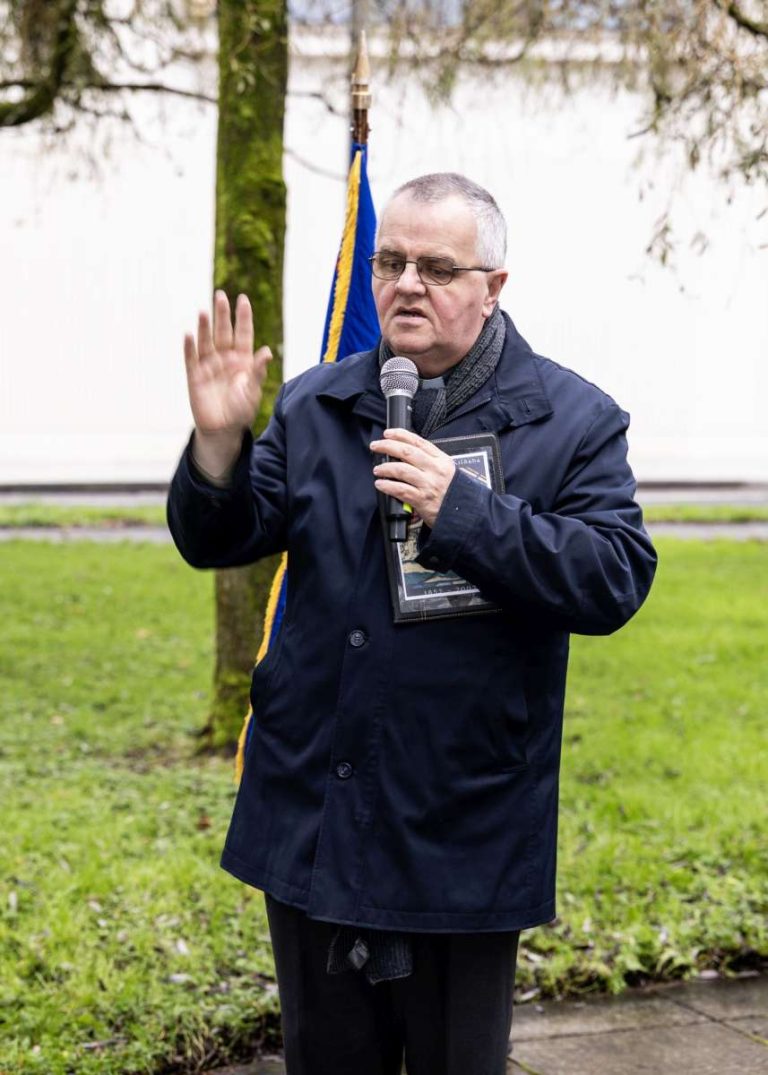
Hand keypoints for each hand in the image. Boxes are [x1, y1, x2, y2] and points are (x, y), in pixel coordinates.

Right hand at [184, 290, 271, 475]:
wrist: (223, 431)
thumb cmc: (241, 411)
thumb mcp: (253, 392)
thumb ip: (258, 371)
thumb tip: (267, 352)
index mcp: (243, 360)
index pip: (243, 333)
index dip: (243, 317)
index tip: (243, 299)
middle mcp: (226, 359)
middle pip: (223, 332)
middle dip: (222, 314)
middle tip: (220, 296)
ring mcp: (209, 366)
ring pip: (206, 341)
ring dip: (204, 326)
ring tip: (203, 311)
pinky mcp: (194, 376)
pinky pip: (191, 358)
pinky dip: (189, 347)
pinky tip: (189, 334)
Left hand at [370, 429, 455, 528]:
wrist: (466, 514)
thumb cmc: (454, 494)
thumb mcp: (448, 472)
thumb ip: (431, 462)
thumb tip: (407, 455)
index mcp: (442, 460)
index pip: (418, 442)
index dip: (401, 435)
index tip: (388, 433)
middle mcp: (435, 470)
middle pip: (407, 452)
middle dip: (387, 446)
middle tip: (376, 446)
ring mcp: (429, 484)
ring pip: (401, 470)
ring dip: (385, 468)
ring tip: (377, 469)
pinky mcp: (422, 500)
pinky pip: (400, 490)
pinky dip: (387, 486)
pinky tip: (380, 484)